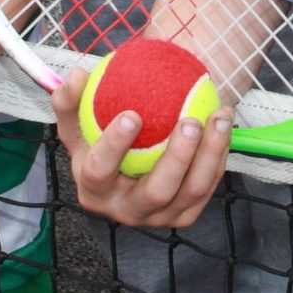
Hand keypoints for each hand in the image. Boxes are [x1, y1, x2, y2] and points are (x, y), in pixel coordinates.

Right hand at [55, 61, 231, 226]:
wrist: (126, 169)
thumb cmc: (97, 141)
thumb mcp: (77, 123)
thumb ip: (70, 100)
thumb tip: (77, 76)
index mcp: (93, 191)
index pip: (101, 172)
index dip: (114, 146)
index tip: (132, 114)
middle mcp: (126, 211)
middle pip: (156, 191)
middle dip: (177, 158)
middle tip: (189, 121)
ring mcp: (159, 217)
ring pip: (191, 191)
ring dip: (209, 153)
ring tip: (218, 116)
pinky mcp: (185, 215)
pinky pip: (208, 185)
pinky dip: (219, 155)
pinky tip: (223, 122)